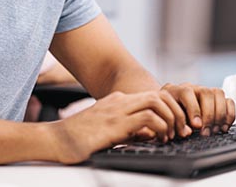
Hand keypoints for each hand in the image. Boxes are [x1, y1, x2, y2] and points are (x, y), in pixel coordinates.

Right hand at [50, 90, 189, 163]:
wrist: (54, 140)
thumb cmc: (78, 138)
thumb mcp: (108, 130)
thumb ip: (128, 129)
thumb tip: (150, 135)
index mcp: (117, 101)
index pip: (152, 96)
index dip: (169, 109)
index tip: (176, 126)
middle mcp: (119, 101)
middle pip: (158, 94)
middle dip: (175, 111)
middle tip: (181, 129)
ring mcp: (117, 111)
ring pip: (156, 102)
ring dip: (170, 118)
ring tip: (173, 135)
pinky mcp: (114, 124)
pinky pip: (147, 119)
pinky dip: (160, 127)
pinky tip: (160, 139)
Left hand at [160, 83, 235, 136]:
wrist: (168, 111)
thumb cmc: (167, 117)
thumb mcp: (165, 120)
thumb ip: (174, 124)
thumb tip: (187, 132)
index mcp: (176, 90)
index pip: (187, 93)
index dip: (193, 109)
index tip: (196, 126)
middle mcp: (192, 88)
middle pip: (206, 92)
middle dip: (209, 115)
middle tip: (206, 132)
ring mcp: (205, 91)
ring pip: (219, 94)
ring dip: (220, 115)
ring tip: (214, 131)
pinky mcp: (216, 99)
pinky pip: (228, 101)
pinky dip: (229, 114)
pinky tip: (223, 127)